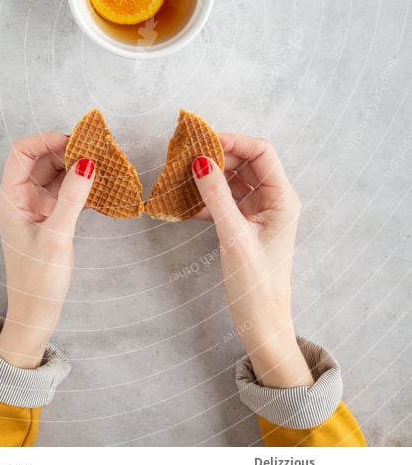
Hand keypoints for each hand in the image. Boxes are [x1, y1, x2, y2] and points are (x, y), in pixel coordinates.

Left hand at [0, 133, 94, 367]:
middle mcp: (21, 197)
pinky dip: (81, 183)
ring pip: (55, 172)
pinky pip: (65, 189)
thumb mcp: (56, 235)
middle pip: (41, 158)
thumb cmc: (38, 279)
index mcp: (11, 198)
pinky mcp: (51, 216)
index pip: (22, 152)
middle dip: (66, 150)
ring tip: (102, 162)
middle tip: (96, 149)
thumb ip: (72, 197)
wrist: (36, 313)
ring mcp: (36, 206)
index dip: (45, 140)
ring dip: (76, 165)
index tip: (75, 141)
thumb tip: (87, 162)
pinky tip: (99, 183)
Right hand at [192, 136, 313, 388]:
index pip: (262, 151)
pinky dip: (207, 198)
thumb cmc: (256, 284)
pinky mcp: (246, 224)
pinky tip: (186, 204)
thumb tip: (200, 161)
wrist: (262, 324)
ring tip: (181, 177)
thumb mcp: (234, 237)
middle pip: (246, 161)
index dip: (234, 141)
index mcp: (283, 198)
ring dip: (210, 177)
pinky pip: (226, 199)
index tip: (202, 142)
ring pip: (234, 179)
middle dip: (217, 156)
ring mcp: (261, 211)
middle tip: (185, 158)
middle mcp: (275, 199)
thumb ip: (217, 197)